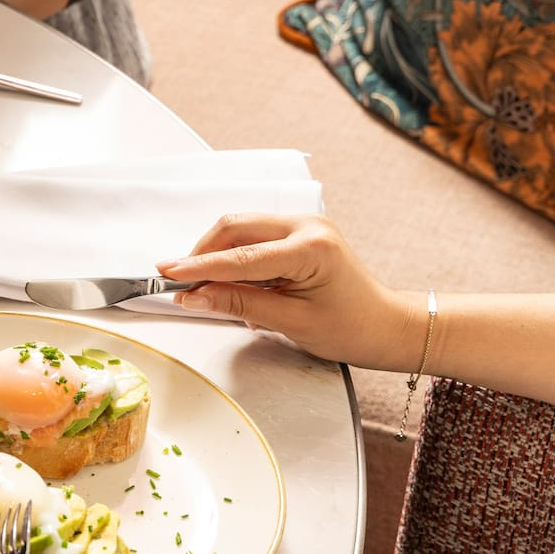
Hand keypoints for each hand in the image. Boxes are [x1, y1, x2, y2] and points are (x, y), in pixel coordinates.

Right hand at [154, 214, 420, 370]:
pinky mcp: (298, 232)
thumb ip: (240, 303)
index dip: (200, 267)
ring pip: (241, 229)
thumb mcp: (292, 322)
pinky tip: (229, 281)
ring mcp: (304, 224)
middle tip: (179, 282)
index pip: (240, 256)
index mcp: (311, 247)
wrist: (386, 326)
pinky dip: (234, 256)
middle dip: (203, 254)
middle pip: (235, 227)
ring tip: (202, 287)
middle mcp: (307, 225)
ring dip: (216, 254)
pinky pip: (254, 237)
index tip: (168, 274)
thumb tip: (196, 296)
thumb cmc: (352, 328)